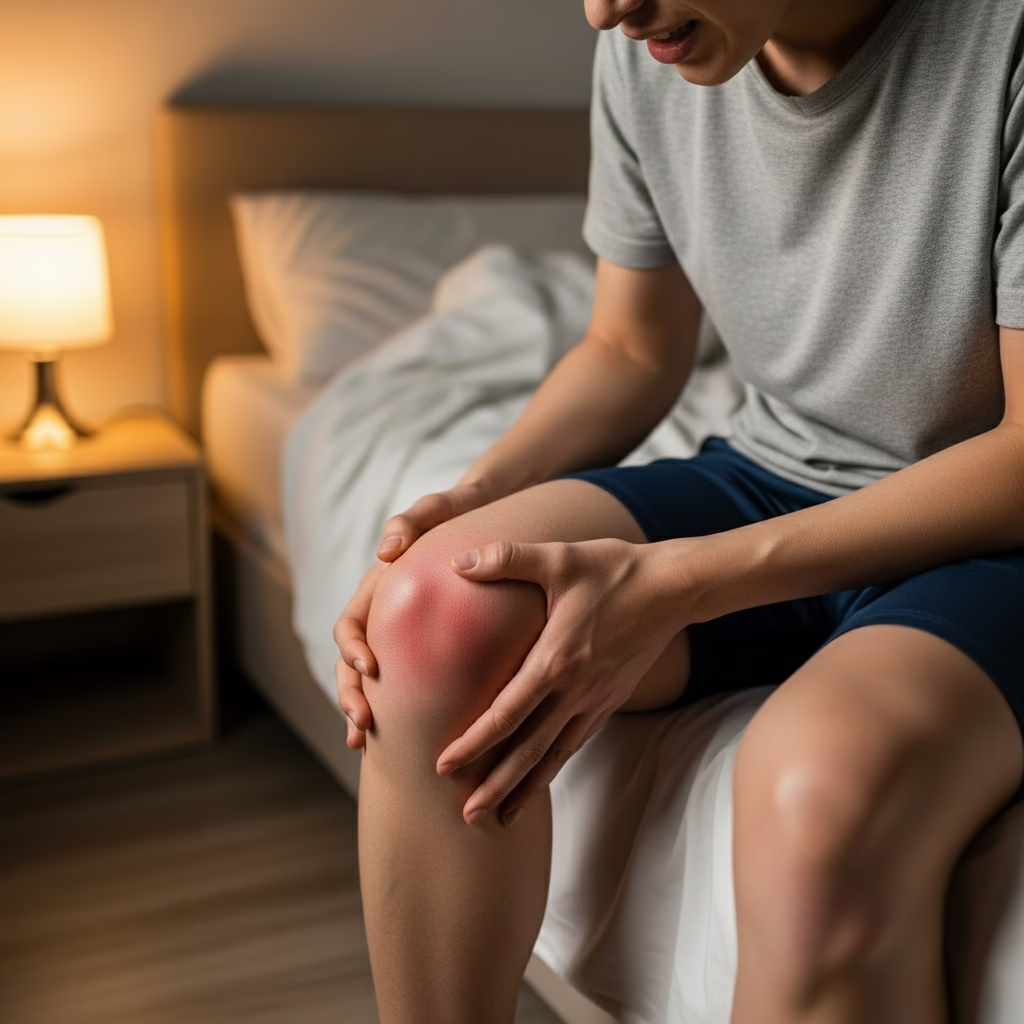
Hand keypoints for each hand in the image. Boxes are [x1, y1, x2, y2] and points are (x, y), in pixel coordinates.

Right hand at [334, 480, 496, 746]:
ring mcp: (401, 636)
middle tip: (361, 723)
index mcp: (378, 590)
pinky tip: (401, 740)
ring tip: (362, 741)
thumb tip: (388, 549)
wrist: (487, 518)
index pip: (351, 626)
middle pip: (351, 664)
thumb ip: (410, 521)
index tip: (371, 667)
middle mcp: (384, 617)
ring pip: (369, 682)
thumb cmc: (457, 513)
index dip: (353, 649)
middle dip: (350, 694)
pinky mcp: (423, 649)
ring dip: (360, 710)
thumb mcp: (434, 510)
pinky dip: (394, 712)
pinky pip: (402, 685)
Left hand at [436, 538, 687, 826]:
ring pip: (554, 755)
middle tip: (465, 817)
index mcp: (557, 660)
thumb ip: (507, 558)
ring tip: (498, 818)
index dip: (474, 742)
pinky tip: (539, 779)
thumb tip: (458, 560)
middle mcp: (576, 690)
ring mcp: (595, 700)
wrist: (674, 587)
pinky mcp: (609, 700)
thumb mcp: (560, 557)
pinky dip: (554, 767)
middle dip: (495, 785)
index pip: (507, 713)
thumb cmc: (615, 569)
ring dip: (524, 788)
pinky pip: (575, 743)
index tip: (443, 765)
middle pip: (529, 749)